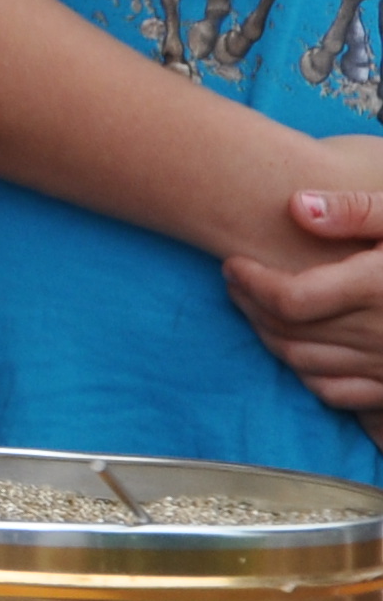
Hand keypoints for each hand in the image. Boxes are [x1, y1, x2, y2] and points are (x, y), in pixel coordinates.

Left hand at [226, 178, 382, 413]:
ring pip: (304, 364)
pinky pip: (337, 393)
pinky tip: (297, 346)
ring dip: (269, 338)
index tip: (232, 264)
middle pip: (288, 333)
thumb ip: (357, 209)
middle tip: (235, 282)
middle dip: (249, 306)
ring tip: (254, 307)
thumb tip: (295, 207)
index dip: (250, 282)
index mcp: (380, 288)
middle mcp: (381, 334)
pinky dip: (306, 373)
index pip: (289, 299)